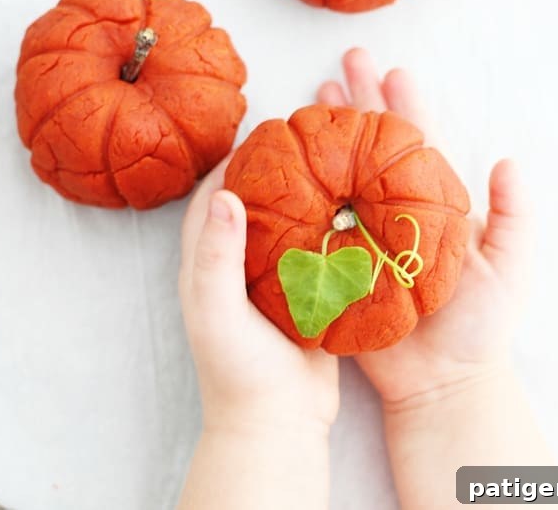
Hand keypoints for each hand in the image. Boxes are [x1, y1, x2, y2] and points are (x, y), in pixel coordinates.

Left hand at [179, 161, 338, 435]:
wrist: (276, 423)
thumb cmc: (237, 371)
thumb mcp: (216, 311)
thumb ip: (217, 255)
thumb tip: (225, 193)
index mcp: (205, 267)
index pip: (211, 201)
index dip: (230, 165)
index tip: (259, 135)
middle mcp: (236, 270)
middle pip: (250, 207)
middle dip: (272, 174)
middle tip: (303, 143)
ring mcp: (270, 284)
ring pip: (285, 228)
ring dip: (303, 199)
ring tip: (331, 167)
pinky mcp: (302, 299)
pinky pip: (312, 255)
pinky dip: (326, 232)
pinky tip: (352, 212)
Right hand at [317, 48, 532, 404]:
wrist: (442, 379)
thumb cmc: (480, 326)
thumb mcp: (510, 268)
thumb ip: (514, 215)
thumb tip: (508, 159)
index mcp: (433, 205)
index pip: (417, 143)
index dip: (404, 106)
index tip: (389, 72)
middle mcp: (394, 212)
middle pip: (373, 149)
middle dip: (359, 106)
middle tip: (342, 69)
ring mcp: (364, 235)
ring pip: (341, 176)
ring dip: (328, 139)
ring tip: (309, 104)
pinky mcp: (340, 263)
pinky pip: (318, 221)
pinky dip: (303, 192)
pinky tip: (288, 168)